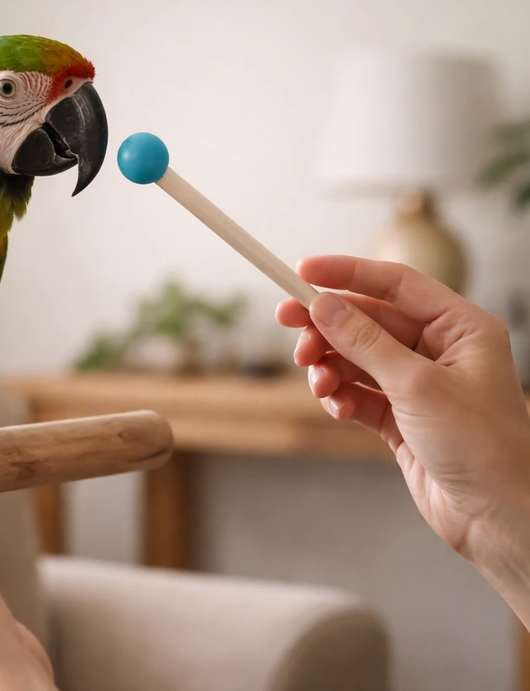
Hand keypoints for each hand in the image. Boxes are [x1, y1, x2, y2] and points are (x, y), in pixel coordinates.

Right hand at [276, 256, 529, 619]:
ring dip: (330, 365)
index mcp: (460, 328)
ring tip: (318, 380)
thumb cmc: (484, 447)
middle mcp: (440, 351)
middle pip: (368, 321)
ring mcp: (418, 386)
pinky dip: (340, 396)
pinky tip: (335, 406)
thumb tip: (324, 306)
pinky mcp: (401, 419)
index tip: (302, 271)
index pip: (395, 284)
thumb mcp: (418, 386)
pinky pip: (358, 393)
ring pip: (357, 358)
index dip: (347, 274)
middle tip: (289, 324)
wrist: (500, 518)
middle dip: (328, 325)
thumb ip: (365, 342)